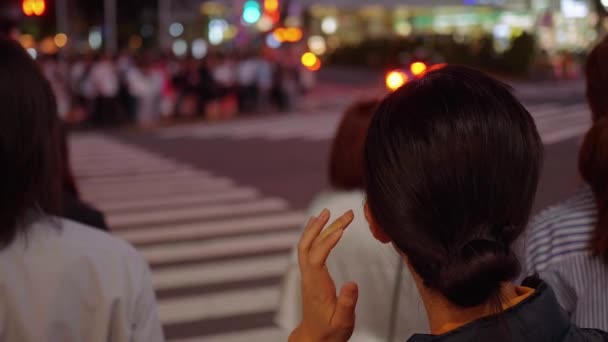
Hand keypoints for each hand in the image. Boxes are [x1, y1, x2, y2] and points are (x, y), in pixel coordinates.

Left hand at [289, 209, 357, 341]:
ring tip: (327, 212)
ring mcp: (307, 275)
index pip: (317, 257)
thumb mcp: (343, 321)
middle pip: (310, 245)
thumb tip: (352, 284)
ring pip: (305, 245)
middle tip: (342, 214)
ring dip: (315, 227)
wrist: (314, 339)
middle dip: (323, 227)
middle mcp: (308, 277)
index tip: (342, 229)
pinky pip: (307, 250)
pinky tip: (318, 226)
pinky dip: (312, 235)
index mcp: (316, 286)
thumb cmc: (329, 331)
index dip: (328, 242)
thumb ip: (347, 303)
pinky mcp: (309, 274)